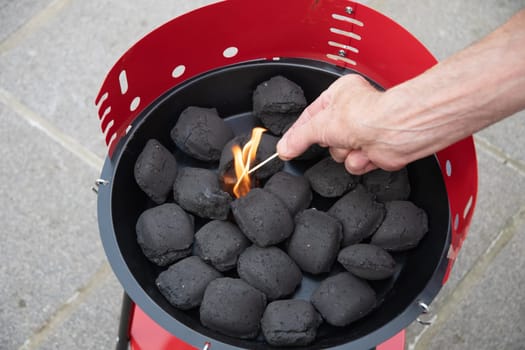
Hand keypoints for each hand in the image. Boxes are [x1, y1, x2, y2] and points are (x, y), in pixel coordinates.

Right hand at [276, 74, 409, 174]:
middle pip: (325, 137)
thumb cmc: (366, 115)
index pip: (311, 115)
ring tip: (354, 143)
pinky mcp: (374, 150)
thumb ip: (298, 138)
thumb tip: (284, 148)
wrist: (393, 131)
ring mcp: (364, 131)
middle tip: (334, 137)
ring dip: (344, 153)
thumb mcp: (319, 125)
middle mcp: (353, 111)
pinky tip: (365, 153)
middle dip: (330, 142)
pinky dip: (358, 161)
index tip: (288, 145)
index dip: (299, 131)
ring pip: (339, 153)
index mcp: (340, 94)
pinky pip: (354, 163)